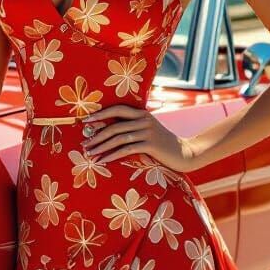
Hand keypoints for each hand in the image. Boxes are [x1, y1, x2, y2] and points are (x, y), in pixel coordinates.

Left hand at [79, 104, 195, 170]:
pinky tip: (104, 160)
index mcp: (142, 113)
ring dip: (101, 147)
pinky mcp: (151, 145)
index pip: (117, 109)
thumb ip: (134, 126)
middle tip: (84, 143)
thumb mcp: (149, 130)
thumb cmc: (164, 143)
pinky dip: (113, 155)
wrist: (185, 154)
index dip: (101, 114)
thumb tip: (111, 130)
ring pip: (118, 138)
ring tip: (90, 154)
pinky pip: (127, 149)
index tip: (86, 121)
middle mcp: (144, 120)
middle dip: (96, 135)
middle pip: (114, 125)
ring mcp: (147, 132)